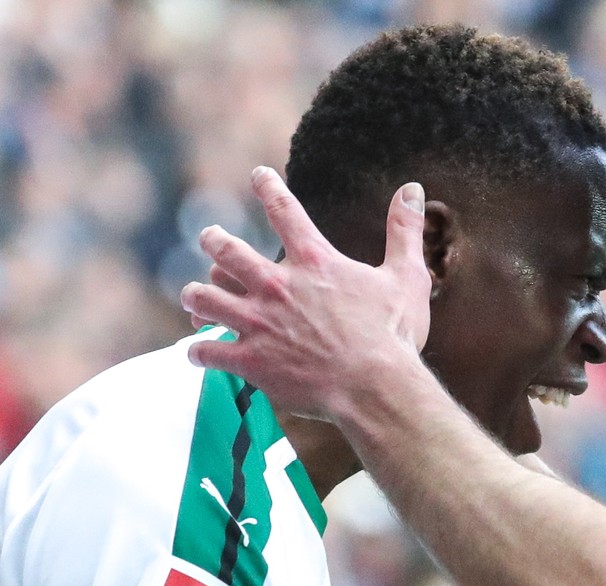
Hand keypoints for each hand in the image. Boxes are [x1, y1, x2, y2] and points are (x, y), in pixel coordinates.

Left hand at [181, 166, 430, 420]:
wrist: (374, 389)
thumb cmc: (393, 335)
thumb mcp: (407, 277)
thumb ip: (404, 231)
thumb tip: (413, 189)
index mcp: (314, 262)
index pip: (284, 211)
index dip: (268, 188)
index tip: (258, 175)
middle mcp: (277, 286)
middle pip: (227, 251)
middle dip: (214, 241)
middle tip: (209, 237)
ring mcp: (259, 324)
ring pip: (206, 299)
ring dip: (196, 295)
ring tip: (193, 296)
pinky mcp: (250, 360)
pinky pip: (209, 352)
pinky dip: (199, 352)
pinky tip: (196, 352)